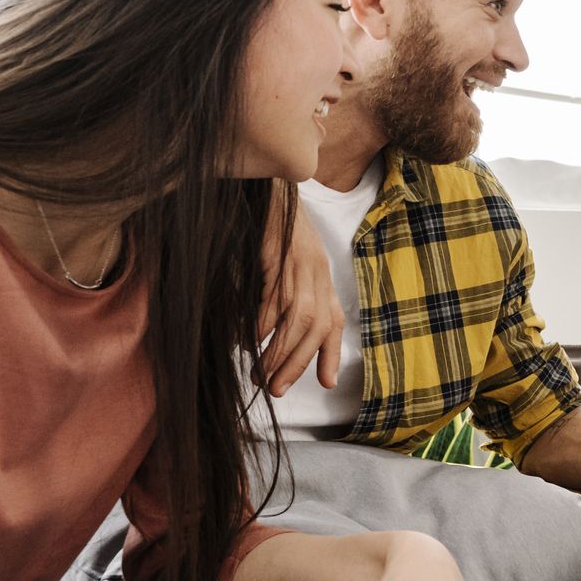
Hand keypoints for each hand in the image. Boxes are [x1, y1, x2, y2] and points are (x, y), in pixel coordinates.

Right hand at [257, 197, 344, 397]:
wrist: (270, 192)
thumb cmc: (276, 233)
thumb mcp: (291, 267)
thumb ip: (290, 299)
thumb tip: (272, 338)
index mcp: (322, 279)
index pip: (333, 322)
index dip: (330, 353)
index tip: (326, 383)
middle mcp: (318, 275)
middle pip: (316, 328)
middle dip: (298, 363)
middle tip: (275, 388)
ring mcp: (301, 266)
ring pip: (297, 319)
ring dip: (279, 351)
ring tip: (261, 374)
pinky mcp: (280, 258)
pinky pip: (273, 298)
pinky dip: (261, 324)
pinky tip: (247, 340)